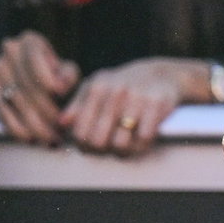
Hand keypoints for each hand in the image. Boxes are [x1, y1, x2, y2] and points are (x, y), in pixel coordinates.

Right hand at [0, 31, 79, 146]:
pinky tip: (30, 139)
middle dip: (46, 109)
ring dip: (34, 124)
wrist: (40, 82)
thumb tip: (60, 87)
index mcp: (30, 41)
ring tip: (51, 139)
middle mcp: (9, 52)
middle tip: (61, 129)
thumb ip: (68, 75)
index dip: (47, 76)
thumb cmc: (59, 76)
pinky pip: (1, 112)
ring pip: (16, 101)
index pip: (34, 58)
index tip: (61, 94)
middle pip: (26, 84)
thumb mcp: (68, 71)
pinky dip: (16, 128)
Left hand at [60, 56, 204, 155]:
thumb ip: (76, 105)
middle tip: (111, 144)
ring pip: (121, 143)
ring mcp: (138, 97)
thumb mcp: (96, 87)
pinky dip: (143, 142)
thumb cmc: (121, 85)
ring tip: (127, 142)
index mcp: (98, 87)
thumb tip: (63, 123)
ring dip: (125, 148)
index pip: (80, 132)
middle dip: (103, 148)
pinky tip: (142, 136)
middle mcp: (117, 90)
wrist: (160, 74)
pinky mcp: (158, 104)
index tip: (94, 143)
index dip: (85, 145)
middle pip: (98, 141)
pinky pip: (144, 138)